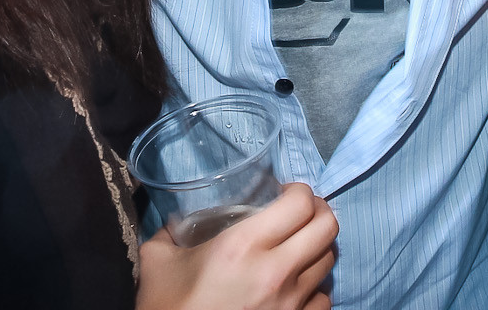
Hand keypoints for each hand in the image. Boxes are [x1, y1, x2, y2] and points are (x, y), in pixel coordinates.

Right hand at [137, 183, 337, 309]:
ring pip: (330, 260)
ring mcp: (290, 303)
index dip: (299, 190)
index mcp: (243, 246)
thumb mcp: (157, 260)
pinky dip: (315, 287)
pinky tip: (297, 285)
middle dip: (318, 211)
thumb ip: (168, 231)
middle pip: (328, 227)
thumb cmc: (167, 308)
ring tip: (299, 247)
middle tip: (300, 212)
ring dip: (317, 247)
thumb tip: (174, 221)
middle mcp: (276, 272)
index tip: (285, 192)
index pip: (299, 204)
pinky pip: (324, 298)